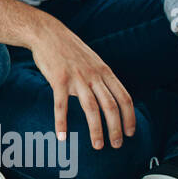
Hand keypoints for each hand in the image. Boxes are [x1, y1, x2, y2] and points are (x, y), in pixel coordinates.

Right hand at [29, 16, 135, 149]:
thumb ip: (101, 77)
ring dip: (96, 130)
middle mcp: (93, 75)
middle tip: (116, 145)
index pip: (124, 97)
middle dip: (116, 128)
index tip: (130, 132)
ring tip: (98, 145)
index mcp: (104, 71)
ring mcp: (76, 78)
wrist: (47, 33)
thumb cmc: (69, 48)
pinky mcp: (58, 80)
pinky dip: (62, 122)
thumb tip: (109, 95)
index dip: (129, 117)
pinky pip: (61, 105)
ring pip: (91, 108)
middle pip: (110, 106)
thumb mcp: (93, 60)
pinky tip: (62, 136)